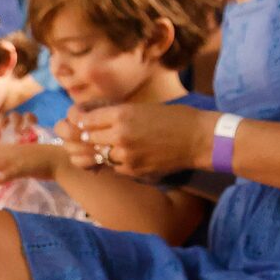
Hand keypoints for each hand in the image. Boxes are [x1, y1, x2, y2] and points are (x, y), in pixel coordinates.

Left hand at [0, 134, 66, 180]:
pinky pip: (11, 173)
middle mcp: (16, 152)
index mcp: (17, 149)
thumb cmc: (50, 160)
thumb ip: (17, 165)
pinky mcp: (26, 168)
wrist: (64, 159)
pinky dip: (1, 178)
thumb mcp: (30, 161)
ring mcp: (20, 160)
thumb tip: (7, 171)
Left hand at [59, 101, 211, 180]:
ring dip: (97, 153)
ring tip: (102, 148)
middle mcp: (119, 135)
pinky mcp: (134, 171)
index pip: (84, 120)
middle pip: (86, 139)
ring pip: (97, 157)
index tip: (82, 123)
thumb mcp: (143, 108)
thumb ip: (116, 115)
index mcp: (122, 114)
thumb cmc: (175, 118)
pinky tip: (124, 157)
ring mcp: (126, 156)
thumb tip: (92, 121)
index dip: (80, 122)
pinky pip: (113, 168)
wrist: (199, 139)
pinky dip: (114, 164)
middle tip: (86, 137)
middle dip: (85, 138)